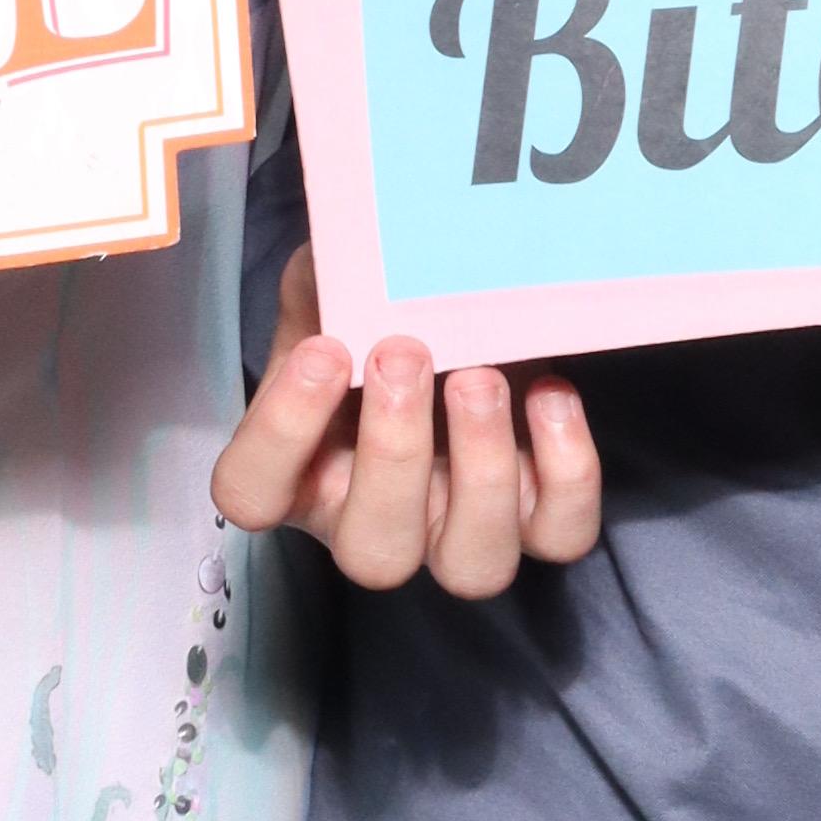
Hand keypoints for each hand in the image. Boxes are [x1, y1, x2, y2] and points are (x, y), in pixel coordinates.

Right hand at [211, 248, 603, 594]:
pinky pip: (559, 534)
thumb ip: (327, 280)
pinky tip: (548, 392)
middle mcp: (373, 522)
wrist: (461, 324)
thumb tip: (341, 256)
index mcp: (300, 472)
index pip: (254, 495)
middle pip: (374, 551)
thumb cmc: (379, 319)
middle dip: (394, 451)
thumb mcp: (338, 289)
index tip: (324, 350)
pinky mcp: (536, 521)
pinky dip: (566, 468)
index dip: (284, 433)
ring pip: (472, 565)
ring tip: (481, 375)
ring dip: (482, 471)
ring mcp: (457, 533)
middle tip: (404, 353)